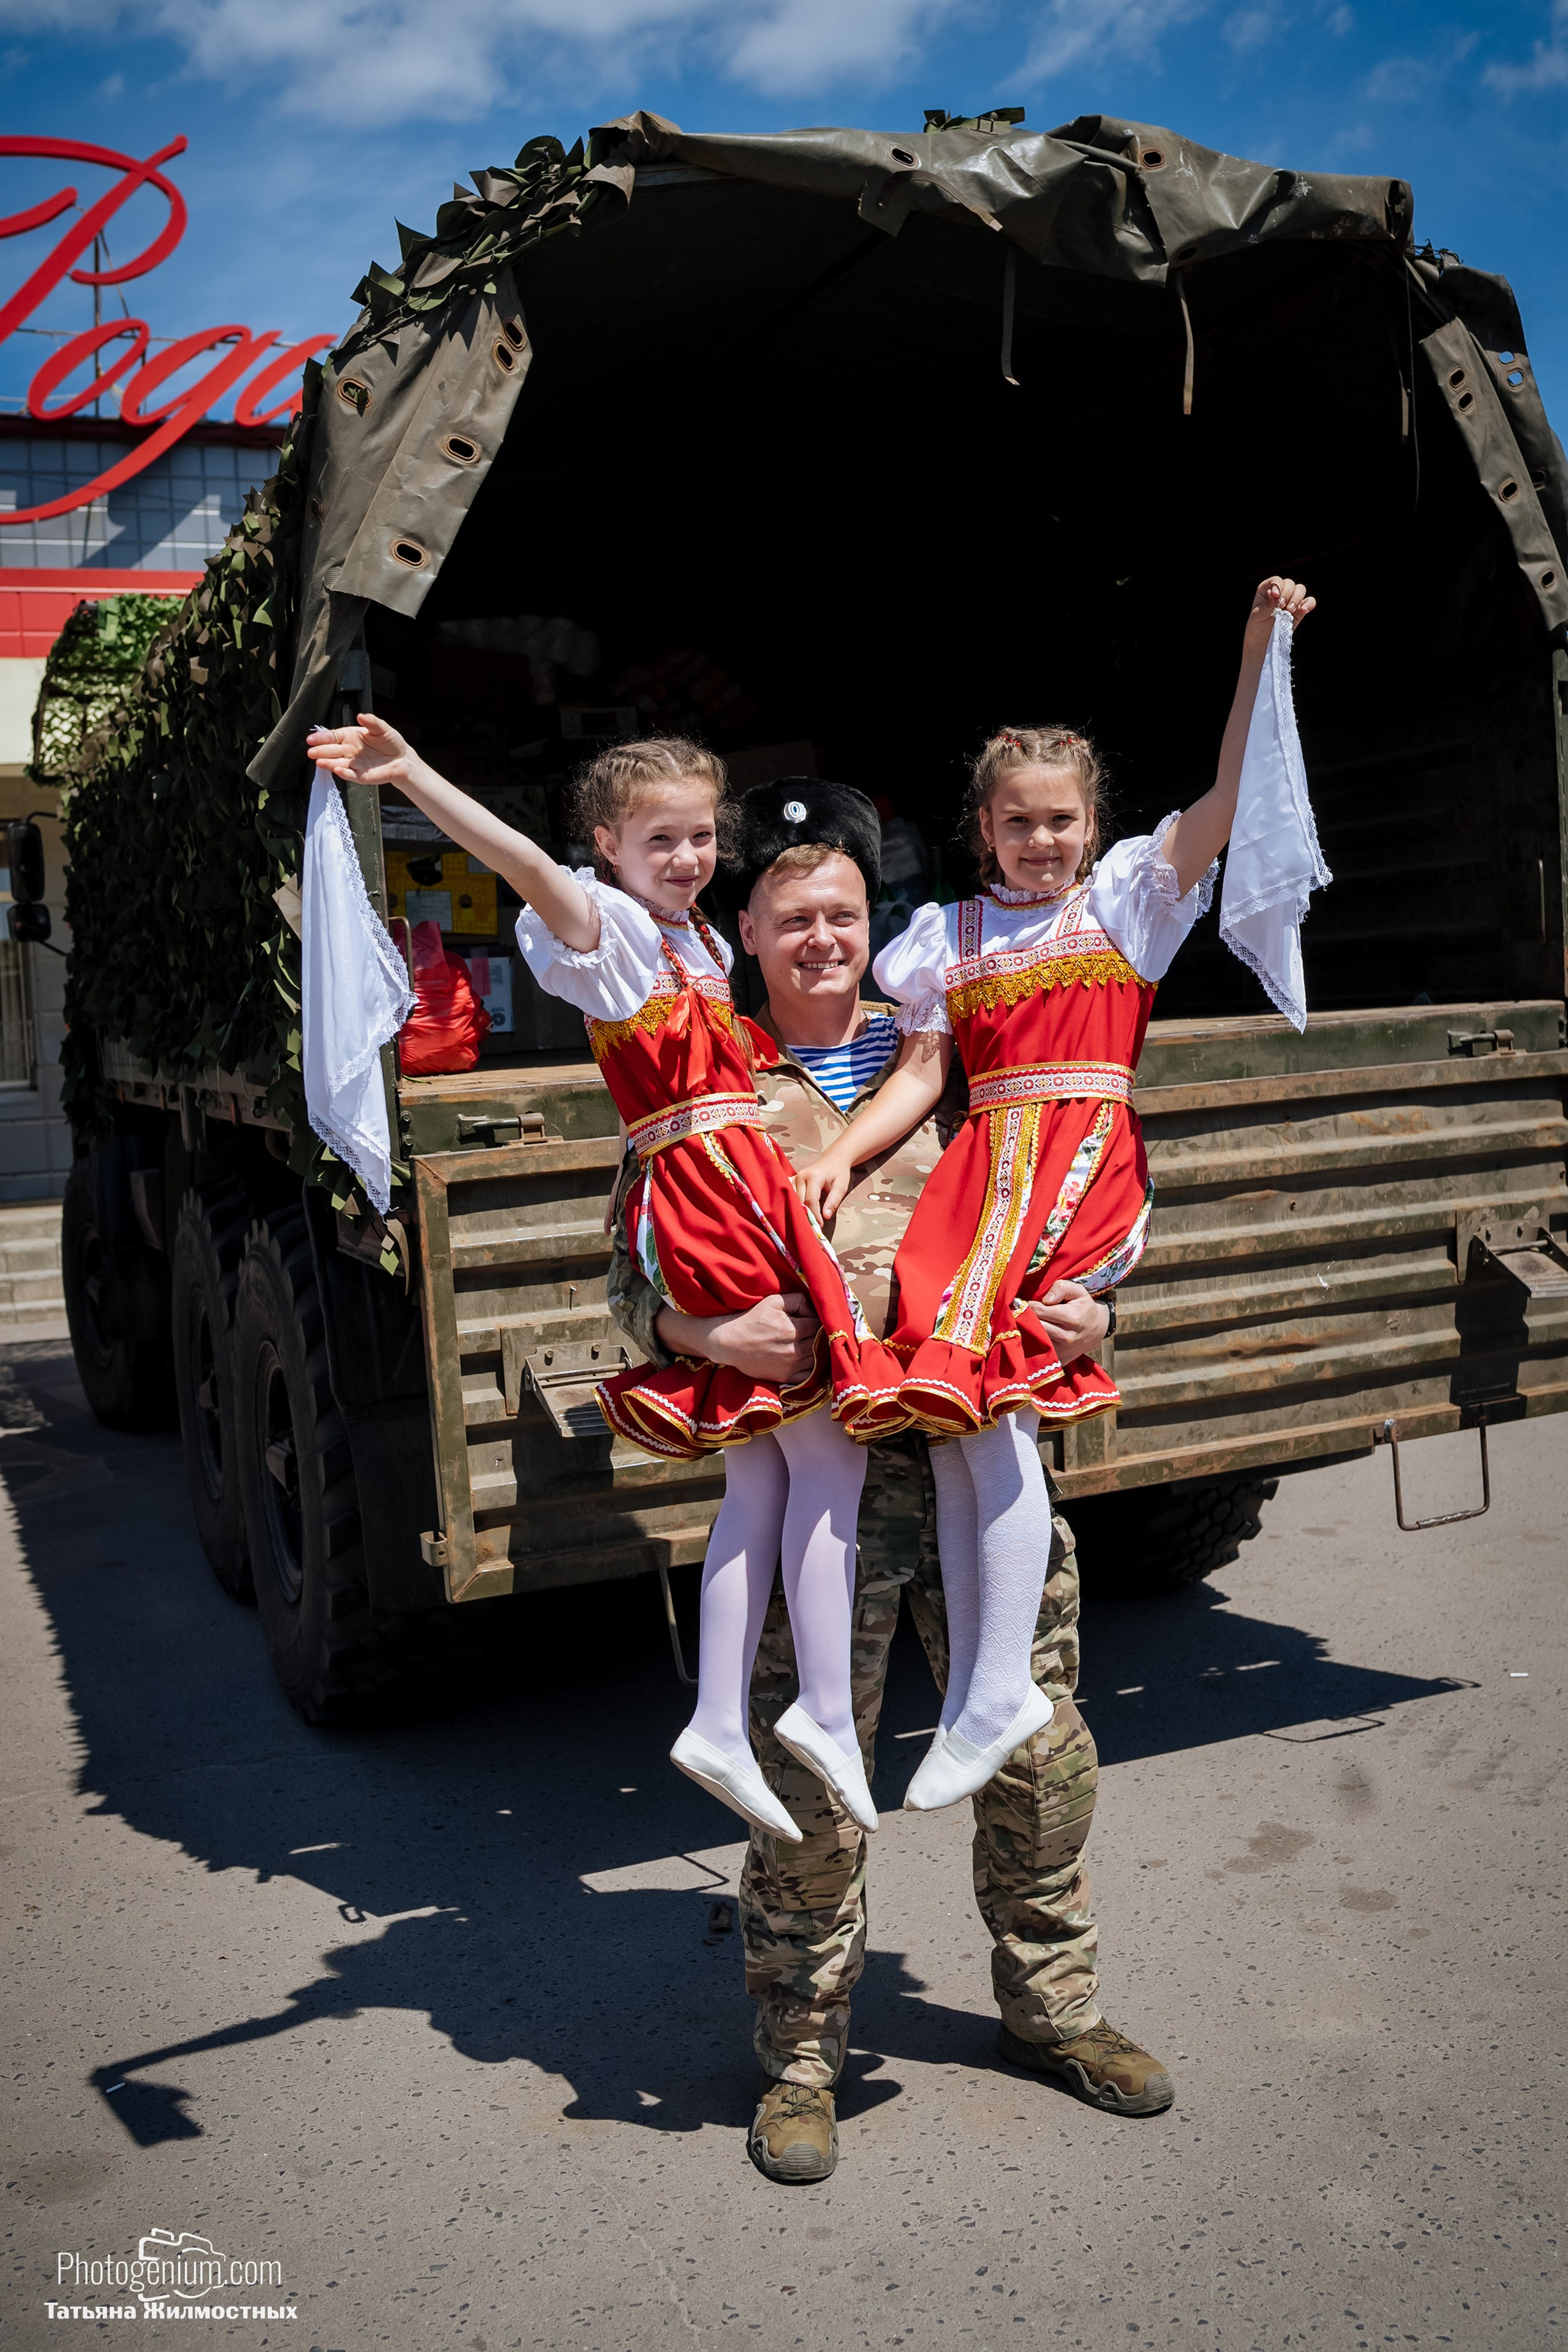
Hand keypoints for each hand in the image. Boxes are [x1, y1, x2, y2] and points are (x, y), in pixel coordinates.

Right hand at [307, 713, 418, 790]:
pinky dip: (344, 773)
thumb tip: (361, 716)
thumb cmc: (390, 742)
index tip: (311, 739)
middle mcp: (349, 751)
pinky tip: (337, 770)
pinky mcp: (361, 776)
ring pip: (337, 763)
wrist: (402, 759)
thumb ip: (372, 722)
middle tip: (310, 752)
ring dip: (328, 763)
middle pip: (331, 751)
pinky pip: (350, 775)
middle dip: (320, 751)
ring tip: (318, 761)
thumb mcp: (382, 728)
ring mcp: (353, 764)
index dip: (322, 738)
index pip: (333, 737)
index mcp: (350, 737)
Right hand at [658, 1294, 820, 1382]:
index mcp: (793, 1329)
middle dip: (822, 1336)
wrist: (730, 1343)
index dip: (820, 1320)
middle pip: (821, 1343)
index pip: (820, 1325)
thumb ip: (797, 1299)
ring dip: (821, 1352)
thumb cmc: (751, 1319)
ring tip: (816, 1344)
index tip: (814, 1319)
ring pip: (819, 1359)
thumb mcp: (773, 1301)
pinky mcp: (785, 1377)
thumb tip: (814, 1307)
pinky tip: (813, 1362)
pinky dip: (815, 1370)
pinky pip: (809, 1377)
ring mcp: (791, 1365)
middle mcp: (794, 1349)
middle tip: (818, 1331)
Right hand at [795, 1145, 855, 1223]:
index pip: (811, 1200)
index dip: (814, 1215)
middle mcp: (801, 1176)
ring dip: (797, 1210)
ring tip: (805, 1221)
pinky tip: (795, 1211)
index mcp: (814, 1176)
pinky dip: (791, 1203)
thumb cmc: (838, 1173)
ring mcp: (795, 1177)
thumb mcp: (841, 1187)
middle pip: (799, 1200)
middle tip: (812, 1227)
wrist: (833, 1159)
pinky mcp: (792, 1179)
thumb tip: (825, 1216)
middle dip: (805, 1214)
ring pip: (791, 1198)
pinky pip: (789, 1194)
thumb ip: (833, 1201)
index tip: (819, 1225)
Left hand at [1017, 1278, 1108, 1360]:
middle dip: (1027, 1317)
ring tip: (1030, 1322)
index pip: (1040, 1311)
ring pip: (1035, 1339)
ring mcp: (1063, 1350)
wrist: (1096, 1330)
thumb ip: (1061, 1288)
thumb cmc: (1083, 1307)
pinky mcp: (1060, 1359)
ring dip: (1029, 1330)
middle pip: (1035, 1326)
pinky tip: (1035, 1334)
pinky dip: (1034, 1342)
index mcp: (1072, 1318)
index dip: (1030, 1305)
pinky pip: (1040, 1351)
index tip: (1028, 1303)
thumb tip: (1045, 1299)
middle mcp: (1067, 1337)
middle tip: (1024, 1312)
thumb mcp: (1078, 1291)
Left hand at [1244, 576, 1314, 651]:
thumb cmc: (1257, 628)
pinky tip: (1303, 610)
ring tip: (1289, 611)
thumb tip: (1274, 592)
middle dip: (1287, 593)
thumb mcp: (1258, 615)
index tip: (1275, 595)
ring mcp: (1291, 601)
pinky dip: (1309, 604)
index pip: (1276, 580)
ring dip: (1297, 598)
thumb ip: (1267, 604)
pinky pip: (1310, 601)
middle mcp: (1280, 593)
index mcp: (1267, 590)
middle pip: (1290, 583)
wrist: (1262, 643)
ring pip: (1300, 589)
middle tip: (1282, 606)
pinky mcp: (1299, 611)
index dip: (1277, 585)